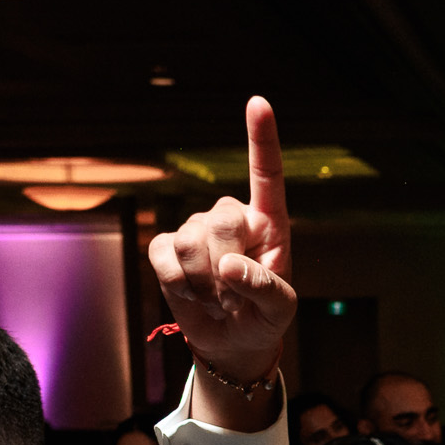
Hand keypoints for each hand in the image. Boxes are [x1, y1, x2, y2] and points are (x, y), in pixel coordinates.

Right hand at [148, 97, 297, 386]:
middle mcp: (233, 217)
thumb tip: (230, 266)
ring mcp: (197, 229)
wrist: (232, 342)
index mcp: (269, 223)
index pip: (266, 174)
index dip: (261, 139)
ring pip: (191, 241)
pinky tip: (193, 294)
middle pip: (220, 219)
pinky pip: (163, 254)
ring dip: (204, 283)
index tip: (258, 103)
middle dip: (226, 267)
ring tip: (218, 298)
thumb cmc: (265, 318)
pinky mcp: (167, 246)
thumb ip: (265, 287)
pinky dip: (177, 283)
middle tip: (235, 296)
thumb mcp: (281, 310)